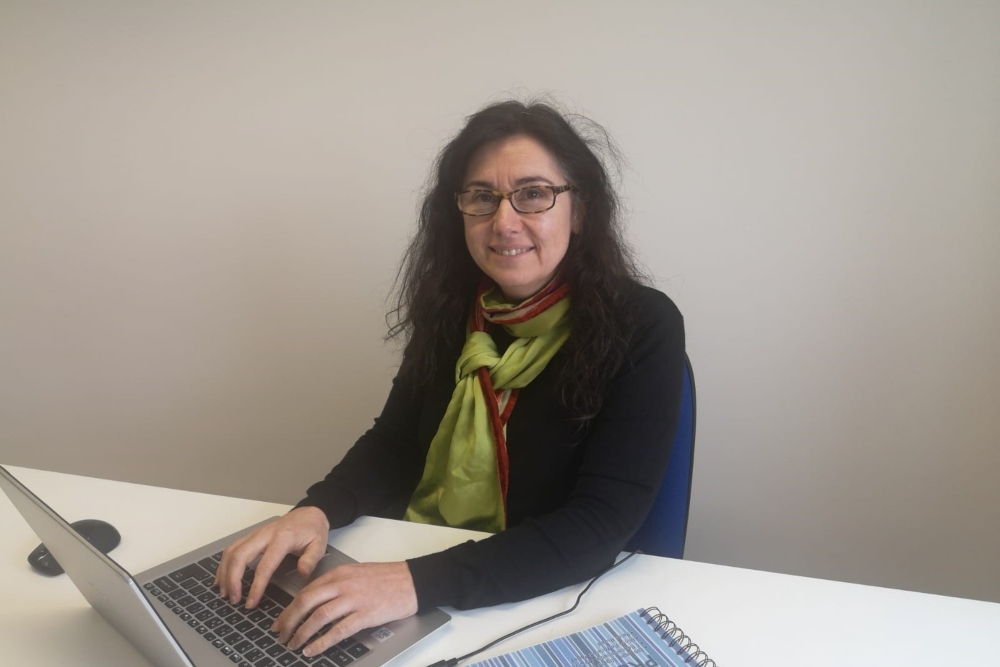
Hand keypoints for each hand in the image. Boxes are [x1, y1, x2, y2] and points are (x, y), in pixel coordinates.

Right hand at [214, 506, 329, 606]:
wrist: (308, 513)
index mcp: (282, 539)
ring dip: (224, 572)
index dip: (256, 586)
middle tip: (233, 599)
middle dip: (232, 580)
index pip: (264, 566)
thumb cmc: (313, 530)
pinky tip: (222, 578)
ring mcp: (256, 534)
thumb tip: (302, 573)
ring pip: (232, 551)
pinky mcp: (251, 536)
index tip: (251, 602)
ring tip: (225, 593)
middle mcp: (264, 534)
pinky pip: (232, 548)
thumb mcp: (320, 544)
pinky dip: (224, 564)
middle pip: (239, 556)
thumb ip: (311, 559)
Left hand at [273, 561, 417, 657]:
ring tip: (294, 645)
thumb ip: (337, 584)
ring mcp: (354, 599)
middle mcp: (343, 584)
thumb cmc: (387, 578)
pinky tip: (312, 650)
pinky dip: (322, 642)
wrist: (412, 580)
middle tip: (280, 634)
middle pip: (306, 602)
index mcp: (339, 573)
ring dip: (302, 633)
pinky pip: (338, 630)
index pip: (306, 591)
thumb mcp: (357, 572)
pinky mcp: (366, 614)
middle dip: (289, 620)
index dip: (289, 608)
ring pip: (318, 617)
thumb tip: (316, 601)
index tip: (280, 621)